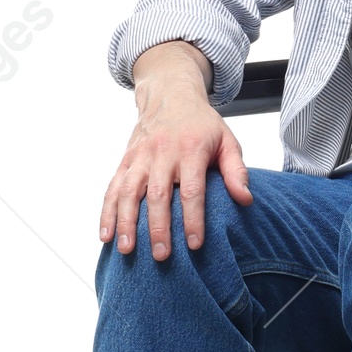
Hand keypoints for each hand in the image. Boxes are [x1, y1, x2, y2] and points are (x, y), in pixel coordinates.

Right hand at [101, 42, 251, 259]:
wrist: (170, 96)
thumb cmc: (202, 125)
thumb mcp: (227, 141)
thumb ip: (236, 171)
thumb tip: (245, 199)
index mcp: (191, 149)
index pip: (192, 190)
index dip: (193, 218)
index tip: (195, 244)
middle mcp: (162, 153)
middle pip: (158, 194)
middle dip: (157, 227)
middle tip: (161, 256)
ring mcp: (140, 157)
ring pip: (129, 192)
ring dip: (126, 222)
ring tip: (128, 250)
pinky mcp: (126, 160)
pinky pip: (113, 187)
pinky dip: (107, 212)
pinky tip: (106, 235)